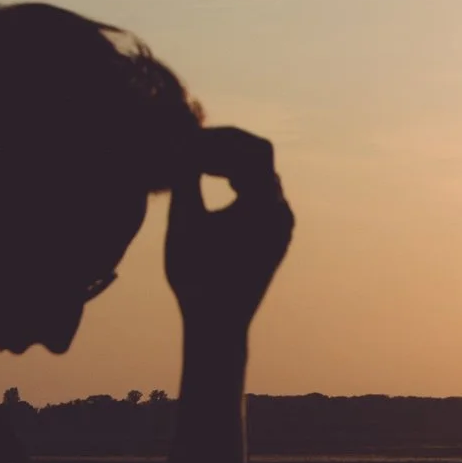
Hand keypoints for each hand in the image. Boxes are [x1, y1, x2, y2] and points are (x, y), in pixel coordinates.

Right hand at [165, 126, 293, 338]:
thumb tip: (179, 138)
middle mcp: (282, 214)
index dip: (223, 138)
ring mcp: (282, 227)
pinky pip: (264, 198)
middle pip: (260, 160)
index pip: (254, 149)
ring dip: (233, 166)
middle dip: (226, 149)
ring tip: (198, 167)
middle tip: (192, 150)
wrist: (218, 324)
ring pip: (262, 178)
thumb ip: (184, 175)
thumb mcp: (183, 220)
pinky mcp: (277, 238)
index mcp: (265, 207)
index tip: (192, 143)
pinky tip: (216, 187)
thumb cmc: (197, 276)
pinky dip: (241, 186)